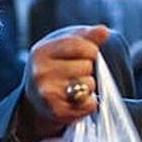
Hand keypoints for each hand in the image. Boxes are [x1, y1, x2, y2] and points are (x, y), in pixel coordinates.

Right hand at [16, 25, 109, 141]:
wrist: (37, 102)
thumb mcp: (65, 49)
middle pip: (87, 66)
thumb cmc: (55, 70)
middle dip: (88, 71)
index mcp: (42, 51)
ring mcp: (46, 93)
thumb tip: (103, 30)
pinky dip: (89, 104)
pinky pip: (89, 105)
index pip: (80, 46)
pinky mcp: (56, 111)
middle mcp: (40, 72)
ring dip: (89, 88)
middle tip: (75, 76)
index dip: (91, 51)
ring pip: (88, 85)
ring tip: (75, 89)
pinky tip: (76, 102)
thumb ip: (86, 38)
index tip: (87, 55)